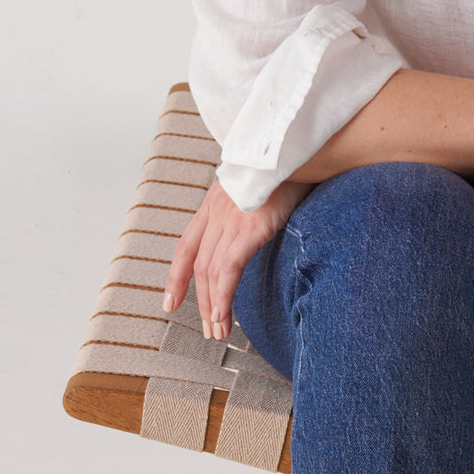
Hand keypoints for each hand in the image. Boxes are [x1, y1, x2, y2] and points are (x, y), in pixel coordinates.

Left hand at [163, 177, 313, 339]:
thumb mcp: (263, 185)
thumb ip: (254, 207)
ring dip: (212, 306)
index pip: (188, 245)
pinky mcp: (251, 227)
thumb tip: (261, 224)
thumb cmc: (291, 165)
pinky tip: (224, 315)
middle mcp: (217, 210)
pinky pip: (229, 269)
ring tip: (218, 331)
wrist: (301, 143)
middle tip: (209, 329)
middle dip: (200, 301)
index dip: (178, 276)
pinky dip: (223, 296)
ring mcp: (232, 218)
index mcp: (216, 201)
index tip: (172, 300)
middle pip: (199, 265)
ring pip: (211, 272)